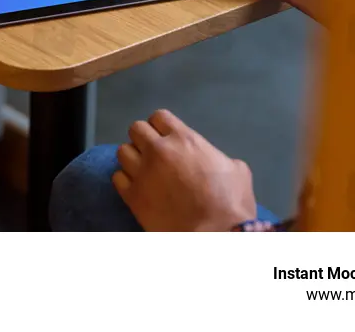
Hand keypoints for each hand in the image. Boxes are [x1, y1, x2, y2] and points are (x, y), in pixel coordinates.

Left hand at [113, 109, 256, 230]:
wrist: (216, 237)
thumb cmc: (231, 205)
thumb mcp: (237, 170)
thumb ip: (218, 157)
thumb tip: (213, 161)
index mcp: (184, 140)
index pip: (159, 117)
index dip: (161, 127)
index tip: (165, 138)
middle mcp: (159, 151)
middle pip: (136, 129)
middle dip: (144, 139)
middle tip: (153, 154)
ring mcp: (142, 173)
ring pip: (122, 151)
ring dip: (132, 159)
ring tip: (143, 171)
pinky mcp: (132, 196)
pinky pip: (117, 177)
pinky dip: (125, 181)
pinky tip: (137, 188)